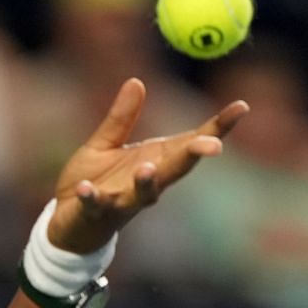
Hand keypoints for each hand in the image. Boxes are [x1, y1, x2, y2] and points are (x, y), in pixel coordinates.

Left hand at [47, 78, 248, 253]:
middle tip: (214, 146)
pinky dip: (91, 198)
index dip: (217, 127)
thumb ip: (121, 118)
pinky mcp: (94, 214)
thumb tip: (137, 81)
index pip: (191, 142)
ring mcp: (122, 201)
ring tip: (148, 168)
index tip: (242, 107)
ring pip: (141, 195)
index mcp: (155, 160)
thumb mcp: (104, 145)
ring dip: (146, 183)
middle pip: (176, 169)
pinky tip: (85, 188)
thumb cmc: (95, 183)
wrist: (66, 225)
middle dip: (194, 157)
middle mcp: (146, 182)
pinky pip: (95, 206)